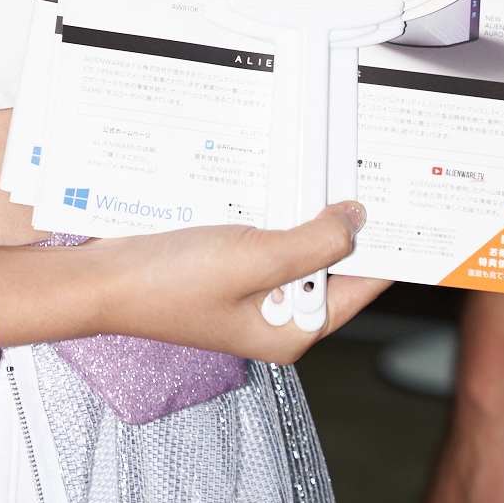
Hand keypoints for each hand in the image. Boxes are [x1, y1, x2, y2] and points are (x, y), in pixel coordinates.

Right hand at [87, 201, 389, 365]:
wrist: (101, 278)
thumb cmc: (168, 284)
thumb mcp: (256, 259)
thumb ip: (314, 243)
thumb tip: (356, 221)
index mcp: (291, 329)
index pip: (357, 287)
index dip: (380, 249)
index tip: (403, 212)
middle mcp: (274, 313)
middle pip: (327, 263)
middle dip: (337, 222)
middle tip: (353, 173)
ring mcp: (248, 290)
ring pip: (294, 243)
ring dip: (299, 211)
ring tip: (311, 173)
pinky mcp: (224, 266)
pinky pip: (262, 233)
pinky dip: (268, 209)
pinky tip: (269, 182)